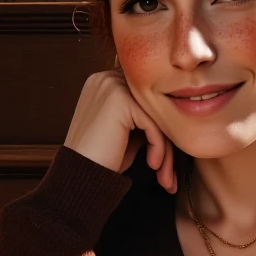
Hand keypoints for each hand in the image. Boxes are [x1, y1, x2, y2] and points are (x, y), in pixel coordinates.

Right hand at [63, 68, 177, 193]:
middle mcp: (107, 78)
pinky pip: (153, 123)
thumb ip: (145, 117)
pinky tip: (152, 164)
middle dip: (166, 141)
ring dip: (166, 149)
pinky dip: (159, 147)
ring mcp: (112, 86)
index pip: (147, 101)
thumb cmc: (101, 159)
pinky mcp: (119, 100)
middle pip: (153, 107)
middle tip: (168, 173)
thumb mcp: (126, 133)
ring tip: (164, 174)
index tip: (165, 161)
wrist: (79, 177)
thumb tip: (176, 114)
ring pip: (157, 115)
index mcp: (106, 83)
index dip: (160, 130)